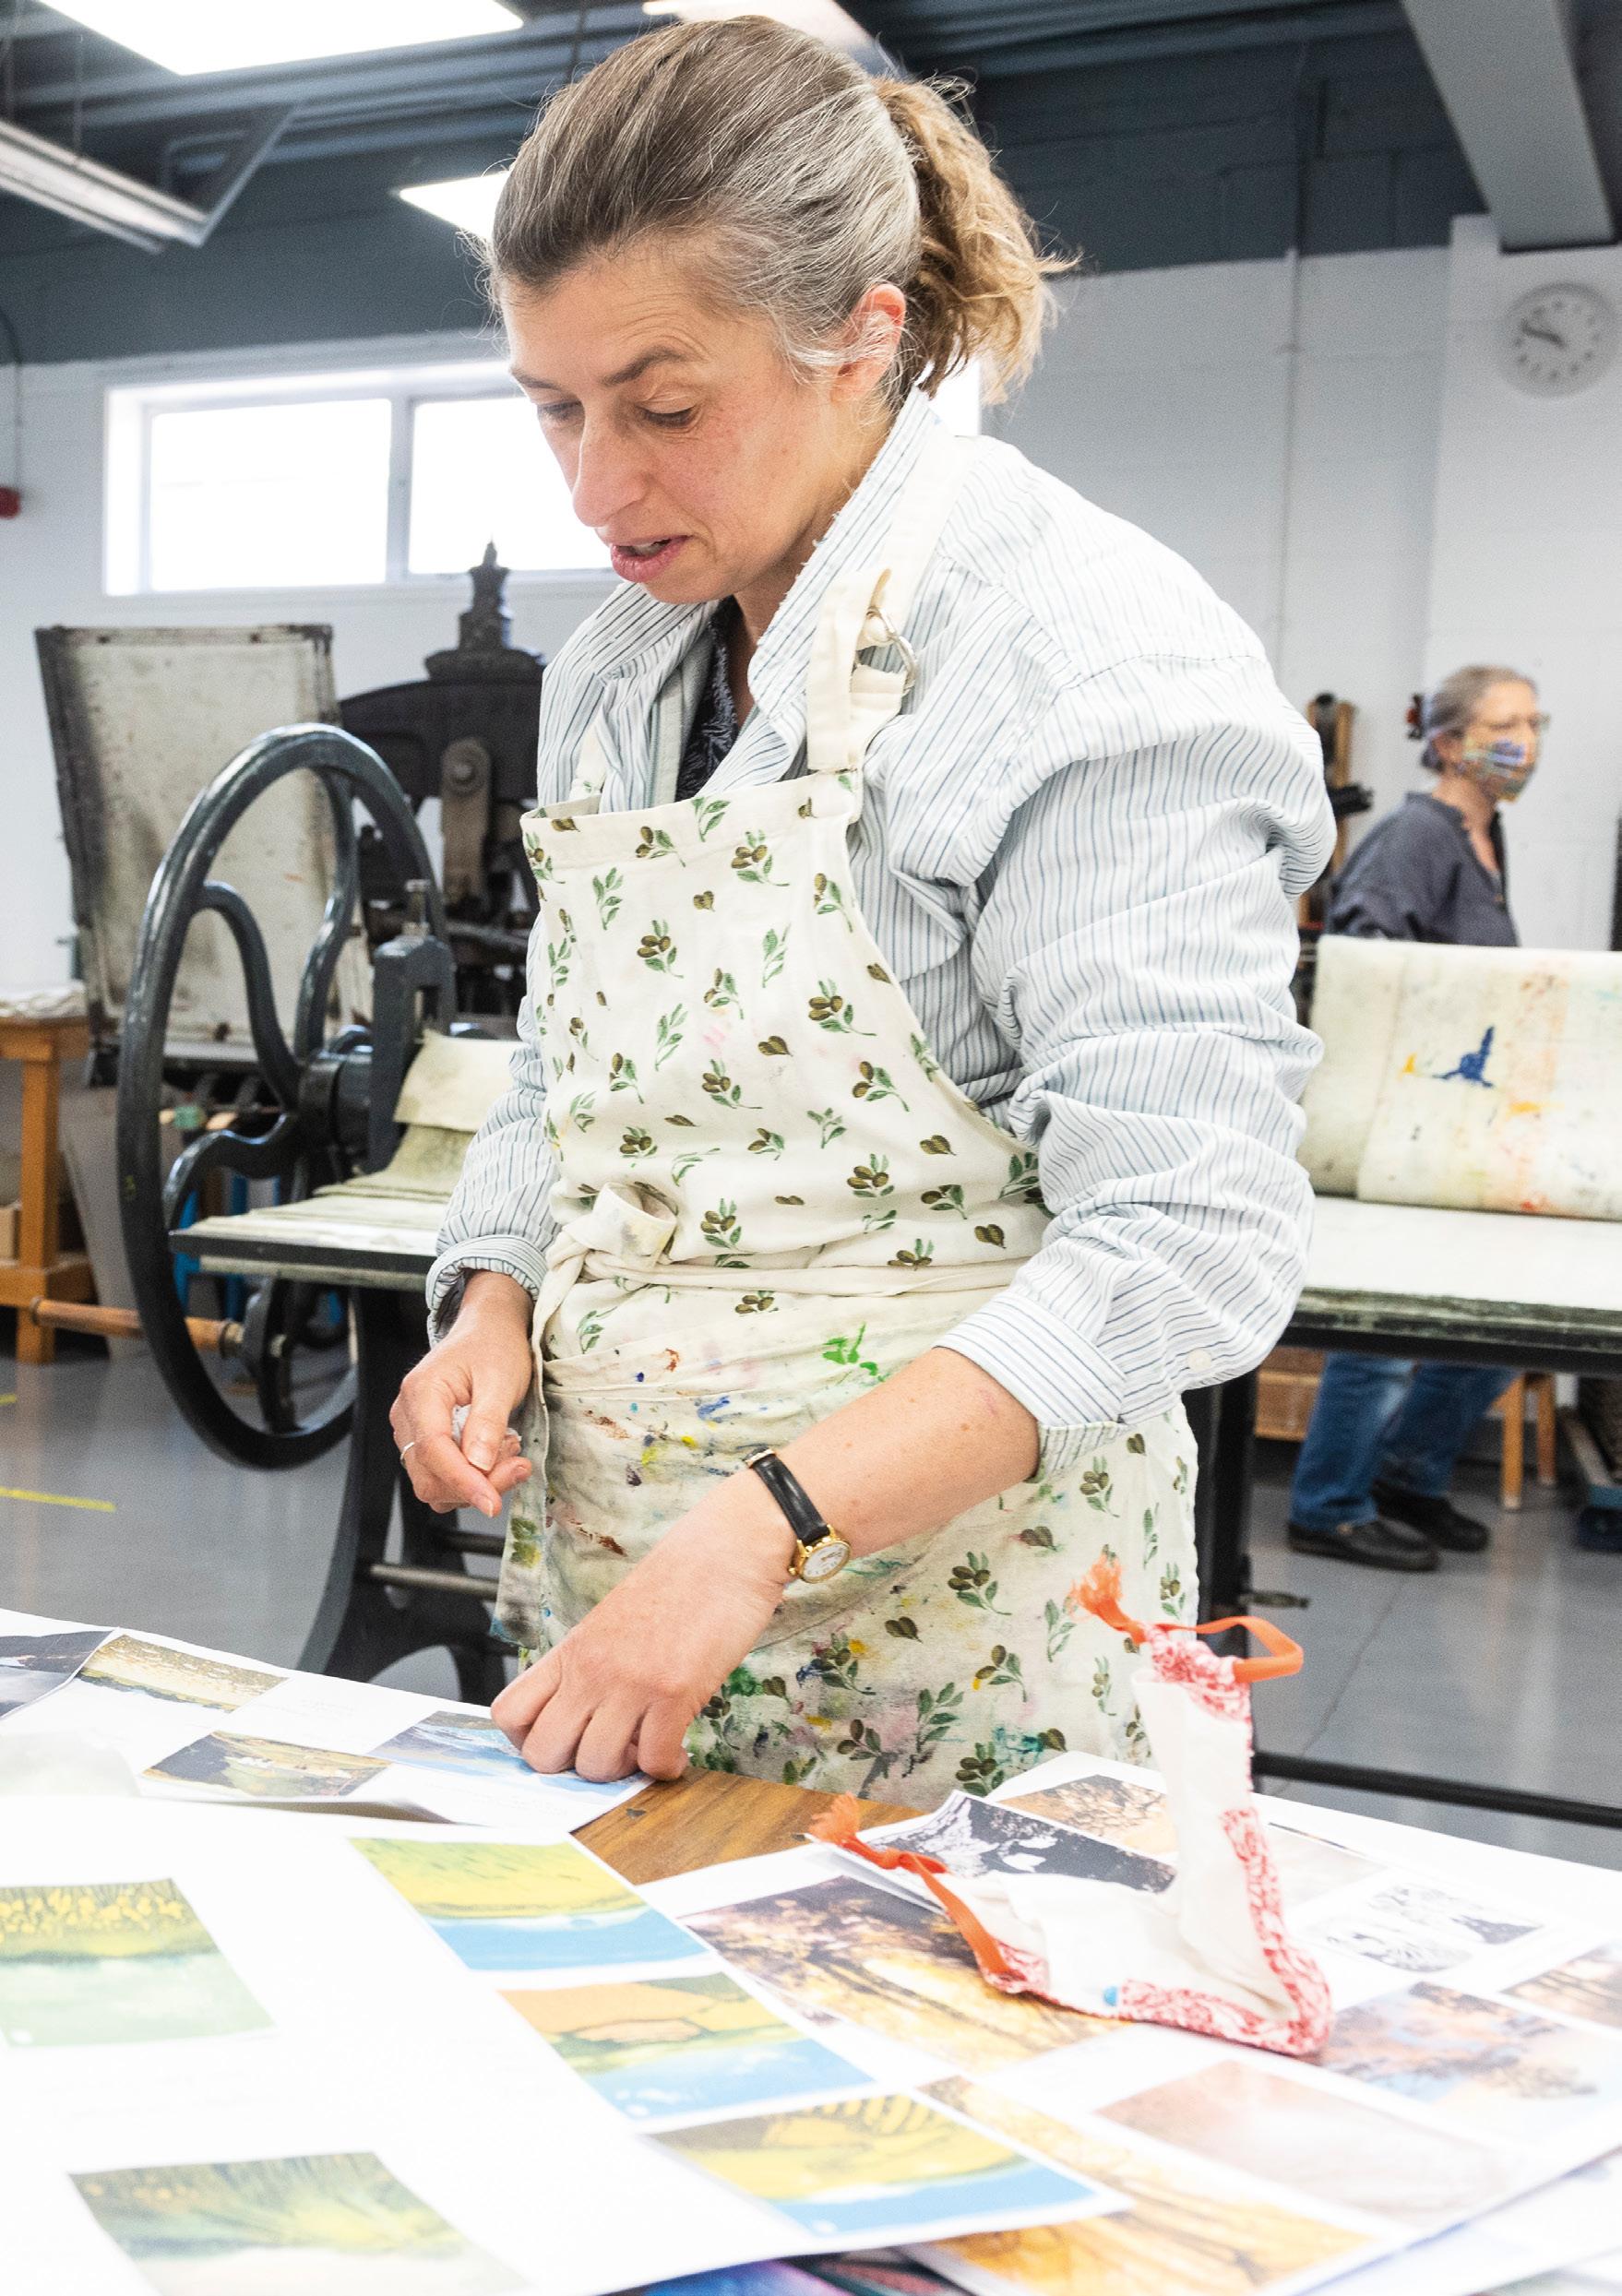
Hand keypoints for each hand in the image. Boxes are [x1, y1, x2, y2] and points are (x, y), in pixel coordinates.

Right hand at [391, 1271, 534, 1518]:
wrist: (488, 1330)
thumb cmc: (494, 1346)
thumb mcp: (501, 1379)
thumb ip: (488, 1422)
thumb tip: (479, 1465)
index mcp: (421, 1393)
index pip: (433, 1451)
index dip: (463, 1482)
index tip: (492, 1502)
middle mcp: (407, 1415)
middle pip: (430, 1475)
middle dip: (475, 1484)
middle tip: (519, 1465)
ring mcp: (412, 1430)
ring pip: (434, 1482)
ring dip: (476, 1482)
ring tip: (510, 1452)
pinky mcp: (424, 1440)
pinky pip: (442, 1474)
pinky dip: (471, 1477)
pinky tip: (496, 1455)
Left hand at [492, 1484, 794, 1781]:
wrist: (727, 1550)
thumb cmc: (679, 1581)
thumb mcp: (613, 1620)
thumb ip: (593, 1663)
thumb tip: (587, 1713)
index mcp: (571, 1649)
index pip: (509, 1713)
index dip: (530, 1741)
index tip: (567, 1739)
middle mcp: (591, 1669)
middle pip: (543, 1753)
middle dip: (573, 1769)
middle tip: (609, 1752)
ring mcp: (630, 1682)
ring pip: (596, 1766)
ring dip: (624, 1771)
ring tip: (647, 1747)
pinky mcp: (674, 1693)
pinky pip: (654, 1761)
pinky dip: (667, 1767)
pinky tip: (679, 1749)